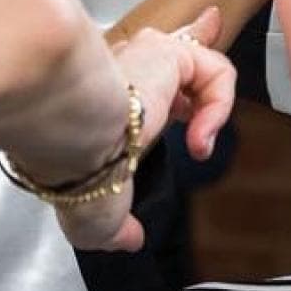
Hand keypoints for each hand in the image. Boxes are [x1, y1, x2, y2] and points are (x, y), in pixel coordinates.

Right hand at [57, 9, 234, 253]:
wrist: (72, 138)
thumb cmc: (72, 171)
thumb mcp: (95, 219)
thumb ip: (115, 230)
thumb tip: (128, 239)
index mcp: (105, 108)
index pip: (141, 88)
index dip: (169, 90)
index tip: (185, 97)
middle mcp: (124, 75)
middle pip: (174, 58)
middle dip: (200, 55)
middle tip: (210, 71)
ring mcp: (144, 58)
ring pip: (199, 67)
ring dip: (212, 113)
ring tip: (199, 149)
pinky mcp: (166, 51)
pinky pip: (214, 71)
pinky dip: (219, 108)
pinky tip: (201, 139)